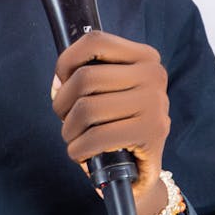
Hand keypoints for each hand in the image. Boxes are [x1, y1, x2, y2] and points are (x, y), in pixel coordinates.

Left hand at [51, 31, 170, 214]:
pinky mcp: (151, 133)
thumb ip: (85, 75)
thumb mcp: (107, 92)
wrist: (141, 173)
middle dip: (62, 104)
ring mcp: (155, 103)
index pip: (95, 41)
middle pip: (85, 77)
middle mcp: (154, 75)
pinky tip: (82, 153)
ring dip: (69, 130)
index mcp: (145, 57)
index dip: (66, 62)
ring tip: (73, 138)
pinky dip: (78, 149)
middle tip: (66, 120)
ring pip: (87, 107)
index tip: (61, 83)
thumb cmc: (117, 126)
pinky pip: (97, 136)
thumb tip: (59, 80)